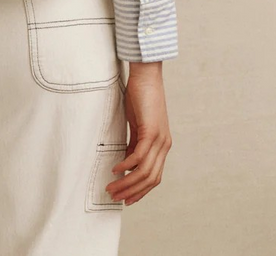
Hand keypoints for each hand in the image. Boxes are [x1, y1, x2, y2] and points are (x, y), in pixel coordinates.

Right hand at [105, 61, 171, 205]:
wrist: (147, 75)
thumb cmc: (141, 96)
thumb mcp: (137, 124)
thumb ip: (135, 142)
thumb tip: (126, 161)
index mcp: (162, 145)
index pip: (154, 176)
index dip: (141, 191)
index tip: (127, 199)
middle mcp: (164, 145)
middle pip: (150, 179)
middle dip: (132, 192)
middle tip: (115, 197)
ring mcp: (159, 140)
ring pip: (145, 172)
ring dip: (127, 183)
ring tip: (112, 188)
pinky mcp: (151, 132)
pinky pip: (139, 157)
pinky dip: (126, 166)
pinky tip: (116, 169)